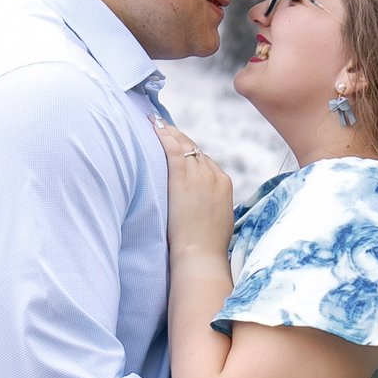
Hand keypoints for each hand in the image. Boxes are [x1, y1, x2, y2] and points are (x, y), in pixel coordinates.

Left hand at [157, 119, 235, 260]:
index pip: (204, 159)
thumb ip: (212, 202)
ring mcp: (199, 175)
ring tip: (154, 123)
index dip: (188, 151)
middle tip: (162, 126)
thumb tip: (202, 202)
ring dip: (168, 132)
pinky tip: (152, 127)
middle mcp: (214, 174)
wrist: (201, 255)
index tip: (177, 145)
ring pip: (183, 145)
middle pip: (194, 149)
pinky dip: (163, 136)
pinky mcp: (182, 179)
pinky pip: (172, 150)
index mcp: (224, 182)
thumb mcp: (218, 218)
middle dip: (178, 137)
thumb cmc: (207, 245)